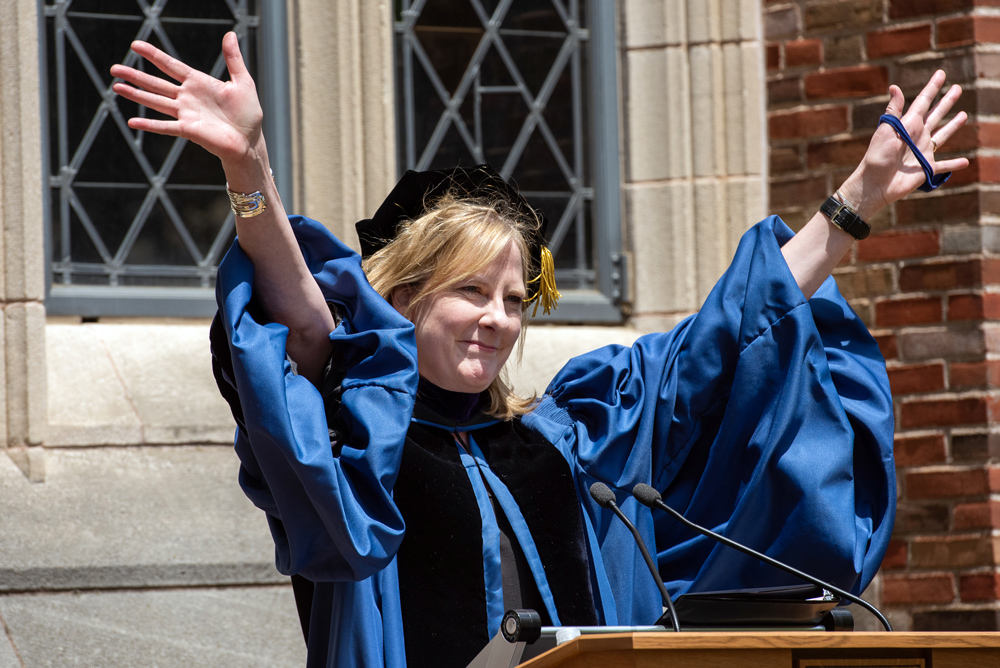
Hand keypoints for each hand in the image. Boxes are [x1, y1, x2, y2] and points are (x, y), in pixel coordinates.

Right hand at [110, 32, 263, 169]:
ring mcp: (185, 114)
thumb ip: (234, 59)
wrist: (250, 141)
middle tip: (114, 68)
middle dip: (135, 75)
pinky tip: (132, 121)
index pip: (171, 65)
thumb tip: (230, 34)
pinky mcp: (188, 130)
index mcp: (198, 83)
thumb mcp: (243, 82)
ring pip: (155, 101)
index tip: (135, 45)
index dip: (154, 55)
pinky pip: (165, 127)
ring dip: (136, 94)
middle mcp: (187, 97)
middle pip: (156, 83)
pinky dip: (148, 124)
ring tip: (116, 87)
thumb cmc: (248, 114)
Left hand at [839, 70, 968, 219]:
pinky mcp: (927, 169)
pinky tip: (965, 161)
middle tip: (957, 88)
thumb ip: (894, 110)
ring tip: (964, 115)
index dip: (932, 87)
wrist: (874, 184)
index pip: (923, 102)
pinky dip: (954, 164)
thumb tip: (894, 86)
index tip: (941, 73)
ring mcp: (923, 152)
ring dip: (953, 126)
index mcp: (908, 125)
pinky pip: (944, 166)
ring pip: (943, 136)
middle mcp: (918, 136)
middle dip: (946, 102)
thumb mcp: (886, 131)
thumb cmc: (877, 157)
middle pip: (936, 115)